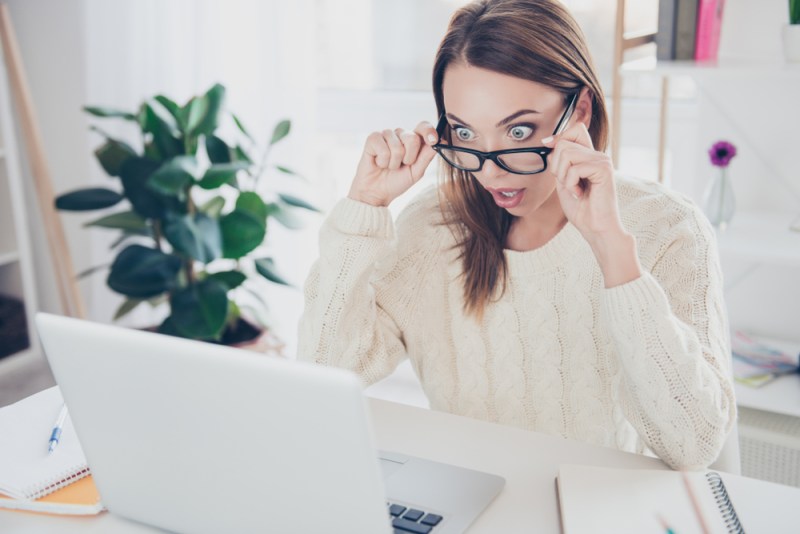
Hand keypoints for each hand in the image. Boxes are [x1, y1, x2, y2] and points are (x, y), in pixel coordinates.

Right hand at [348, 122, 438, 206]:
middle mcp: (400, 135)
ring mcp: (386, 135)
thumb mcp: (416, 172)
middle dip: (409, 158)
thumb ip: (427, 156)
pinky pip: (383, 148)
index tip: (433, 141)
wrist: (377, 193)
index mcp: (413, 141)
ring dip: (394, 163)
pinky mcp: (373, 139)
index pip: (423, 127)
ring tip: (388, 166)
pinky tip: (378, 163)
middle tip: (401, 165)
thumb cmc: (396, 182)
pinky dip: (382, 161)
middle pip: (412, 138)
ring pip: (397, 146)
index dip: (429, 131)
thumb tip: (443, 141)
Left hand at [543, 123, 641, 286]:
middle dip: (556, 165)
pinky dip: (570, 183)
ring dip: (563, 175)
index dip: (559, 136)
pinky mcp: (604, 169)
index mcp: (590, 157)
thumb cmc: (581, 209)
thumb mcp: (564, 181)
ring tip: (574, 189)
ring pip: (567, 153)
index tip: (548, 147)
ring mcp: (602, 161)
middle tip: (567, 183)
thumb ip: (559, 162)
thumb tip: (549, 142)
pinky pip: (574, 168)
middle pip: (564, 142)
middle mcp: (598, 155)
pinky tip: (580, 193)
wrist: (595, 228)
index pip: (575, 129)